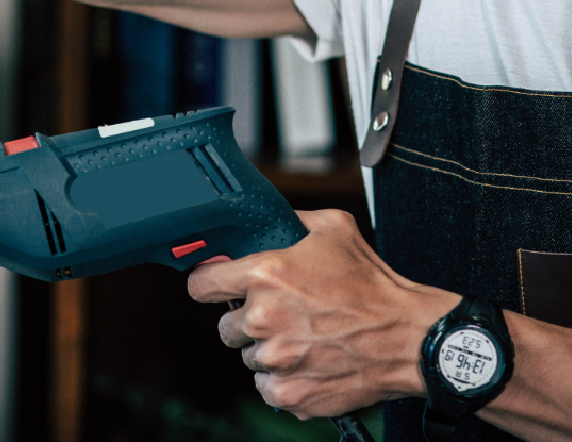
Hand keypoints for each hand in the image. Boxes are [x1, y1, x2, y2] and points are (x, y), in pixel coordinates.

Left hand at [187, 209, 456, 418]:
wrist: (409, 337)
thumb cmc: (373, 285)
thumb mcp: (333, 229)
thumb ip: (293, 219)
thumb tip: (272, 218)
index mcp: (265, 274)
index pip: (201, 284)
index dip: (208, 284)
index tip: (216, 286)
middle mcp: (263, 318)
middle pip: (225, 326)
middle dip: (245, 319)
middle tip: (277, 314)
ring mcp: (276, 359)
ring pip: (249, 357)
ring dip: (267, 349)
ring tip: (301, 337)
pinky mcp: (292, 394)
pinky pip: (266, 388)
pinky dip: (282, 380)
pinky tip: (306, 363)